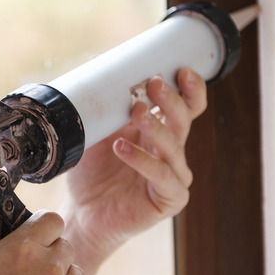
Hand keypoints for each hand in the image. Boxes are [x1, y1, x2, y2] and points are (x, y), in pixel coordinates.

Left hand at [62, 68, 206, 274]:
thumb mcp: (95, 131)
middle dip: (171, 99)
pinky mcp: (170, 198)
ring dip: (156, 125)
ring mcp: (174, 175)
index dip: (191, 88)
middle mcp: (172, 152)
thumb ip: (103, 104)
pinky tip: (122, 148)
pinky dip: (142, 159)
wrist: (83, 212)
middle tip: (154, 83)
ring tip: (137, 111)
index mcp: (161, 131)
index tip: (182, 69)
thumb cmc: (92, 171)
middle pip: (183, 120)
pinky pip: (161, 175)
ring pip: (174, 145)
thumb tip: (95, 62)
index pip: (187, 106)